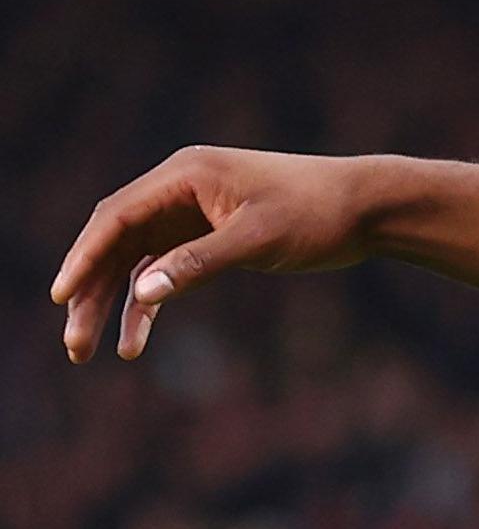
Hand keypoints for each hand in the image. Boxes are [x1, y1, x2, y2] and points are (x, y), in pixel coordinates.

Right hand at [53, 147, 387, 363]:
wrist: (368, 208)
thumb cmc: (317, 214)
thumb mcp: (258, 239)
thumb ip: (199, 262)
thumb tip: (142, 291)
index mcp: (185, 174)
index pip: (116, 216)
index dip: (83, 257)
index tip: (60, 297)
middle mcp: (180, 189)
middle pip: (115, 242)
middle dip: (89, 292)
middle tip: (73, 345)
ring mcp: (191, 213)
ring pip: (134, 261)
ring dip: (111, 305)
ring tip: (89, 353)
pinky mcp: (208, 236)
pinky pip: (164, 272)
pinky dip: (149, 305)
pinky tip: (135, 344)